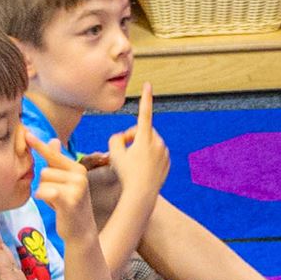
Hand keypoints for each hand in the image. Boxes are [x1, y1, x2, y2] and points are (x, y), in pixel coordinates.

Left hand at [31, 132, 94, 243]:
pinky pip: (45, 191)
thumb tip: (53, 139)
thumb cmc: (69, 205)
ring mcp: (76, 187)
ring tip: (57, 202)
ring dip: (45, 193)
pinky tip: (53, 205)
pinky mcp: (70, 199)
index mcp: (78, 168)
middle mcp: (79, 175)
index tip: (26, 133)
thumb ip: (57, 161)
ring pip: (43, 181)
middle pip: (45, 170)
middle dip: (45, 184)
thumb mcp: (64, 181)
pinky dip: (44, 198)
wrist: (81, 231)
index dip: (39, 145)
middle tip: (57, 197)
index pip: (53, 154)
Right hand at [99, 86, 168, 207]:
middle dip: (133, 136)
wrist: (141, 194)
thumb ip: (115, 139)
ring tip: (132, 163)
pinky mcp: (167, 161)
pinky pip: (156, 153)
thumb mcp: (113, 153)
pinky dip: (148, 157)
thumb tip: (123, 137)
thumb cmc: (126, 174)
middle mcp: (157, 142)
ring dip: (140, 147)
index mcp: (145, 138)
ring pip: (149, 142)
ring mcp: (164, 152)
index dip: (145, 98)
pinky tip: (142, 169)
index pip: (145, 113)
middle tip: (123, 150)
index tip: (148, 85)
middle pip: (143, 131)